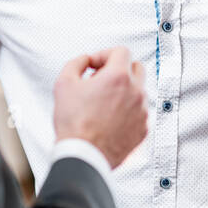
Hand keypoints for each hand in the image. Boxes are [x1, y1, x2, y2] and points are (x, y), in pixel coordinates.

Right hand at [53, 46, 147, 168]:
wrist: (84, 156)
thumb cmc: (73, 123)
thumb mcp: (64, 84)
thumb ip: (76, 63)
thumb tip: (85, 59)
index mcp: (119, 77)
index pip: (121, 51)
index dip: (104, 54)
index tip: (94, 65)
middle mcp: (136, 92)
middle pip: (136, 68)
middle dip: (119, 69)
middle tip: (100, 81)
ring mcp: (142, 111)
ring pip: (138, 91)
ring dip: (123, 91)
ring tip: (102, 103)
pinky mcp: (143, 129)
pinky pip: (139, 112)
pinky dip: (127, 111)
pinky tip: (109, 119)